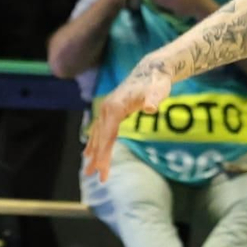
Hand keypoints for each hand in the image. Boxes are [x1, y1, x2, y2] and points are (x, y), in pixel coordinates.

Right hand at [84, 60, 172, 180]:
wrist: (152, 70)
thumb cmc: (156, 82)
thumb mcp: (158, 90)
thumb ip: (154, 99)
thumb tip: (151, 108)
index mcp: (115, 107)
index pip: (108, 136)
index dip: (104, 154)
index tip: (102, 170)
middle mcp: (107, 109)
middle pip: (100, 138)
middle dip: (97, 158)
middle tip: (92, 176)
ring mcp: (106, 110)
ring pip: (98, 135)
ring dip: (93, 153)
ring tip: (88, 170)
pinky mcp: (110, 111)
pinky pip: (99, 130)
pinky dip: (95, 143)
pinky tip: (89, 153)